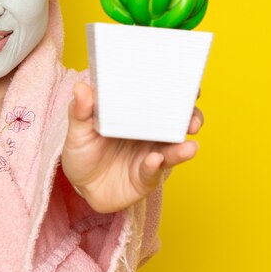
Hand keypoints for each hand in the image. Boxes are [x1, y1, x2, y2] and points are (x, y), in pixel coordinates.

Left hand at [61, 82, 203, 213]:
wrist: (81, 186)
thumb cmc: (84, 152)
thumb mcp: (78, 130)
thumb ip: (80, 111)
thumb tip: (81, 87)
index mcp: (137, 115)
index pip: (163, 99)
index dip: (179, 91)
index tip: (188, 85)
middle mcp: (150, 133)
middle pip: (178, 123)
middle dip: (191, 119)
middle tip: (192, 120)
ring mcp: (151, 155)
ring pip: (173, 149)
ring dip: (181, 148)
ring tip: (188, 146)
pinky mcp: (146, 177)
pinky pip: (153, 171)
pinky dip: (154, 166)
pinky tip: (153, 160)